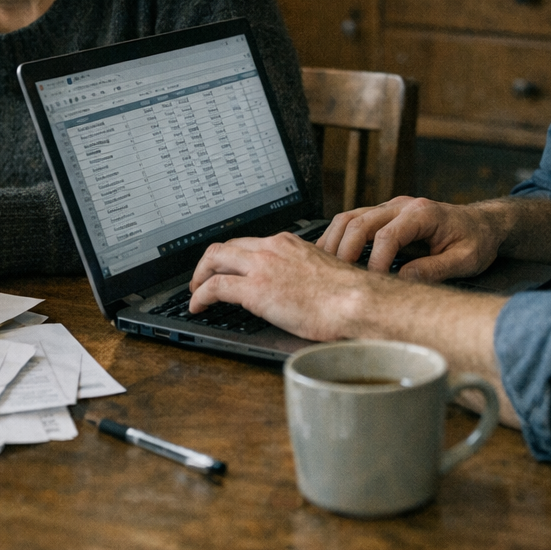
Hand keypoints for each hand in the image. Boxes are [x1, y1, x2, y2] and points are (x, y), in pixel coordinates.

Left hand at [188, 232, 395, 340]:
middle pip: (225, 247)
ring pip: (214, 260)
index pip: (248, 243)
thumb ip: (301, 272)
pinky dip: (200, 295)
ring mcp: (261, 267)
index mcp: (287, 243)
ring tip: (195, 293)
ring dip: (200, 276)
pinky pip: (215, 287)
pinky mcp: (254, 289)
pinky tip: (197, 306)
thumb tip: (295, 286)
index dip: (231, 257)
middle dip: (208, 263)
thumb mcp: (320, 272)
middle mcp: (271, 248)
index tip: (226, 268)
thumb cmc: (347, 295)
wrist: (355, 301)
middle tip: (202, 279)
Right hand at [317, 196, 504, 281]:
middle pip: (360, 221)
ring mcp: (390, 208)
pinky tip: (331, 256)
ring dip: (335, 241)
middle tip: (338, 278)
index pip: (388, 235)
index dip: (376, 262)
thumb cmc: (476, 240)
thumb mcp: (466, 259)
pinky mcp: (383, 215)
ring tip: (326, 267)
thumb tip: (403, 281)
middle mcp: (402, 205)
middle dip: (345, 250)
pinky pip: (352, 220)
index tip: (373, 284)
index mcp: (423, 213)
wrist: (482, 224)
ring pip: (350, 217)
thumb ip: (436, 269)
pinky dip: (338, 237)